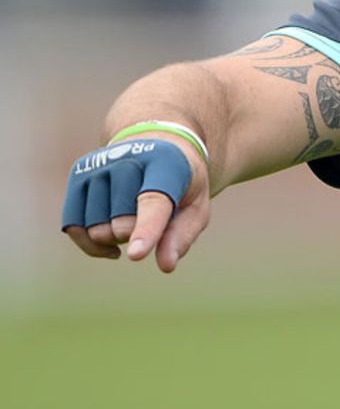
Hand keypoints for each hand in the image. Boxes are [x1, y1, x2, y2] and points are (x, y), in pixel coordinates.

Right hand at [61, 137, 210, 272]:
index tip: (137, 254)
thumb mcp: (196, 206)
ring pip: (96, 230)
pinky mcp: (78, 174)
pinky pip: (73, 226)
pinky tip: (113, 245)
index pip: (152, 203)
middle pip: (121, 226)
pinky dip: (92, 244)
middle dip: (138, 235)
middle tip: (155, 216)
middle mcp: (126, 158)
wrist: (157, 142)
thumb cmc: (181, 181)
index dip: (146, 229)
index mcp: (165, 163)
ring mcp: (98, 165)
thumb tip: (166, 266)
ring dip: (116, 238)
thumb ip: (182, 236)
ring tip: (134, 215)